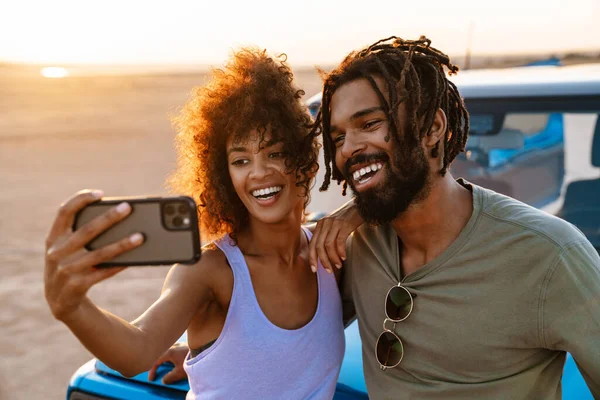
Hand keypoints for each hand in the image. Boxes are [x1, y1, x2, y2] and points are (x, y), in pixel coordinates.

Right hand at [44, 190, 142, 321]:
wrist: (59, 300)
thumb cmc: (70, 264)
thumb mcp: (66, 248)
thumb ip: (80, 231)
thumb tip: (116, 216)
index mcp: (53, 238)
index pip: (64, 212)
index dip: (81, 200)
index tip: (101, 194)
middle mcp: (56, 252)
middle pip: (86, 231)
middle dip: (108, 218)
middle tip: (128, 208)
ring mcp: (65, 271)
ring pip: (99, 254)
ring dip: (121, 244)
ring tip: (140, 236)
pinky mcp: (76, 286)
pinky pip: (102, 273)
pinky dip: (119, 264)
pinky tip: (134, 258)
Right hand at [148, 342, 188, 383]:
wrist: (205, 349)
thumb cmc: (192, 360)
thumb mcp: (179, 372)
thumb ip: (169, 377)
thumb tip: (163, 380)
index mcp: (169, 351)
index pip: (155, 360)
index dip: (152, 371)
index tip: (152, 379)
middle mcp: (172, 346)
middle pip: (160, 354)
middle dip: (156, 364)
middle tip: (155, 371)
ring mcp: (178, 344)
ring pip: (166, 351)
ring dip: (163, 360)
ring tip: (163, 367)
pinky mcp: (183, 345)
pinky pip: (172, 350)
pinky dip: (169, 357)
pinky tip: (173, 361)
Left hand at [308, 200, 362, 272]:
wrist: (361, 205)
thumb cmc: (348, 218)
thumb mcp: (334, 225)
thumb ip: (328, 235)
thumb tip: (324, 254)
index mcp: (320, 224)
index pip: (312, 243)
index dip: (312, 258)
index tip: (314, 269)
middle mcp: (325, 223)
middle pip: (318, 246)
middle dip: (322, 261)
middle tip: (328, 271)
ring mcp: (334, 223)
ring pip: (328, 245)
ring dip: (333, 258)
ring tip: (338, 266)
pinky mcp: (345, 224)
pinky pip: (339, 241)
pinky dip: (340, 251)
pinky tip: (344, 258)